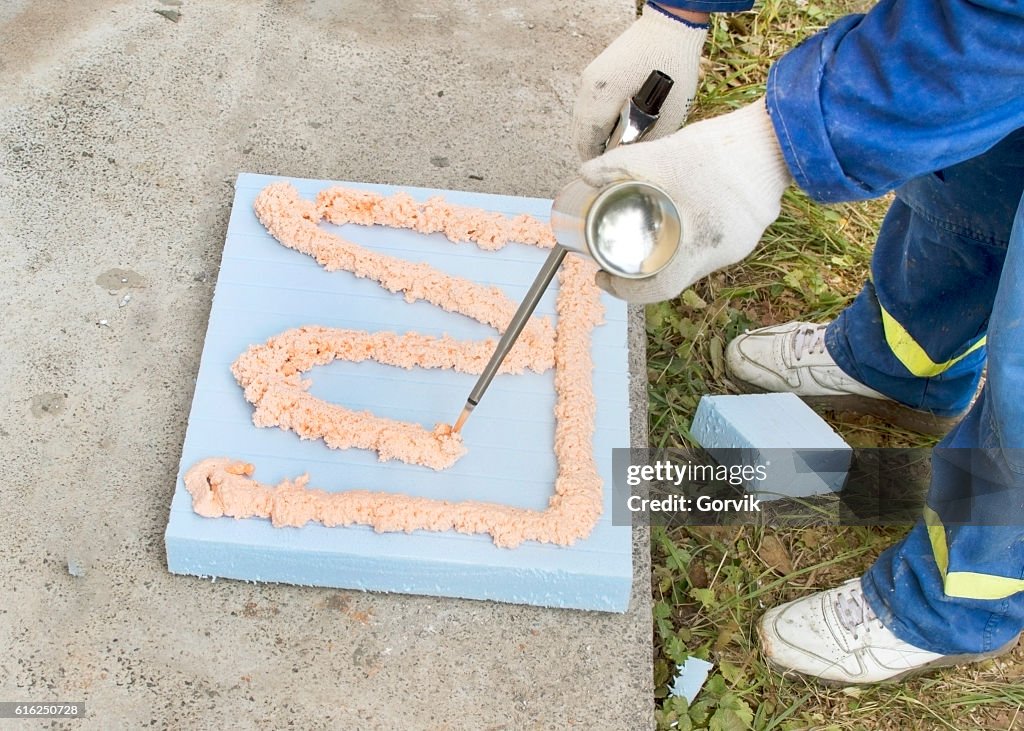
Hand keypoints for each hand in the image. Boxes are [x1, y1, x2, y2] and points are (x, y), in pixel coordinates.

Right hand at [572, 3, 708, 161]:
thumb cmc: (674, 67)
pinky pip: (590, 105)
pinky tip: (616, 126)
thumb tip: (629, 162)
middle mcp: (588, 89)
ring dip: (596, 135)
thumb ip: (644, 143)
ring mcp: (589, 79)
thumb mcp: (666, 115)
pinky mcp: (597, 73)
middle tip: (609, 166)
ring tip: (614, 148)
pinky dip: (599, 120)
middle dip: (593, 151)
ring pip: (582, 119)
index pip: (587, 143)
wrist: (670, 26)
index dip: (595, 163)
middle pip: (580, 133)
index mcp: (601, 99)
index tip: (604, 176)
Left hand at [581, 97, 792, 303]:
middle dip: (642, 270)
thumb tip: (584, 173)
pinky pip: (713, 245)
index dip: (625, 291)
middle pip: (673, 277)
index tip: (603, 278)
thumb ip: (619, 163)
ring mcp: (739, 245)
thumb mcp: (662, 155)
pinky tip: (681, 221)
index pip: (658, 290)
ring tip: (646, 235)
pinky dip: (690, 239)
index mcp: (696, 246)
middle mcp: (719, 254)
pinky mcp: (750, 231)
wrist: (776, 138)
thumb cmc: (720, 151)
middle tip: (617, 254)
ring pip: (693, 261)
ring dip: (668, 254)